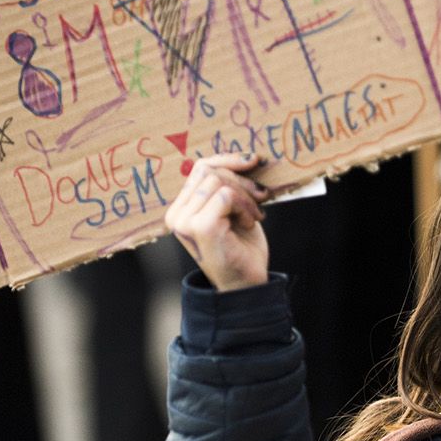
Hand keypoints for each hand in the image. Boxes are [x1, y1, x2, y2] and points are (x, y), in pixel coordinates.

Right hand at [165, 154, 273, 290]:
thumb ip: (227, 187)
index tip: (254, 161)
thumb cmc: (242, 248)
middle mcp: (177, 214)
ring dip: (246, 196)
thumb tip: (244, 156)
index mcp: (181, 208)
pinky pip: (226, 195)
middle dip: (242, 179)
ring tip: (255, 215)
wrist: (246, 284)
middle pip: (209, 170)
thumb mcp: (234, 211)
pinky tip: (250, 223)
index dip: (229, 160)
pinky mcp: (200, 227)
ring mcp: (185, 221)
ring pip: (219, 181)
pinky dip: (245, 206)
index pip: (200, 167)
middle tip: (263, 196)